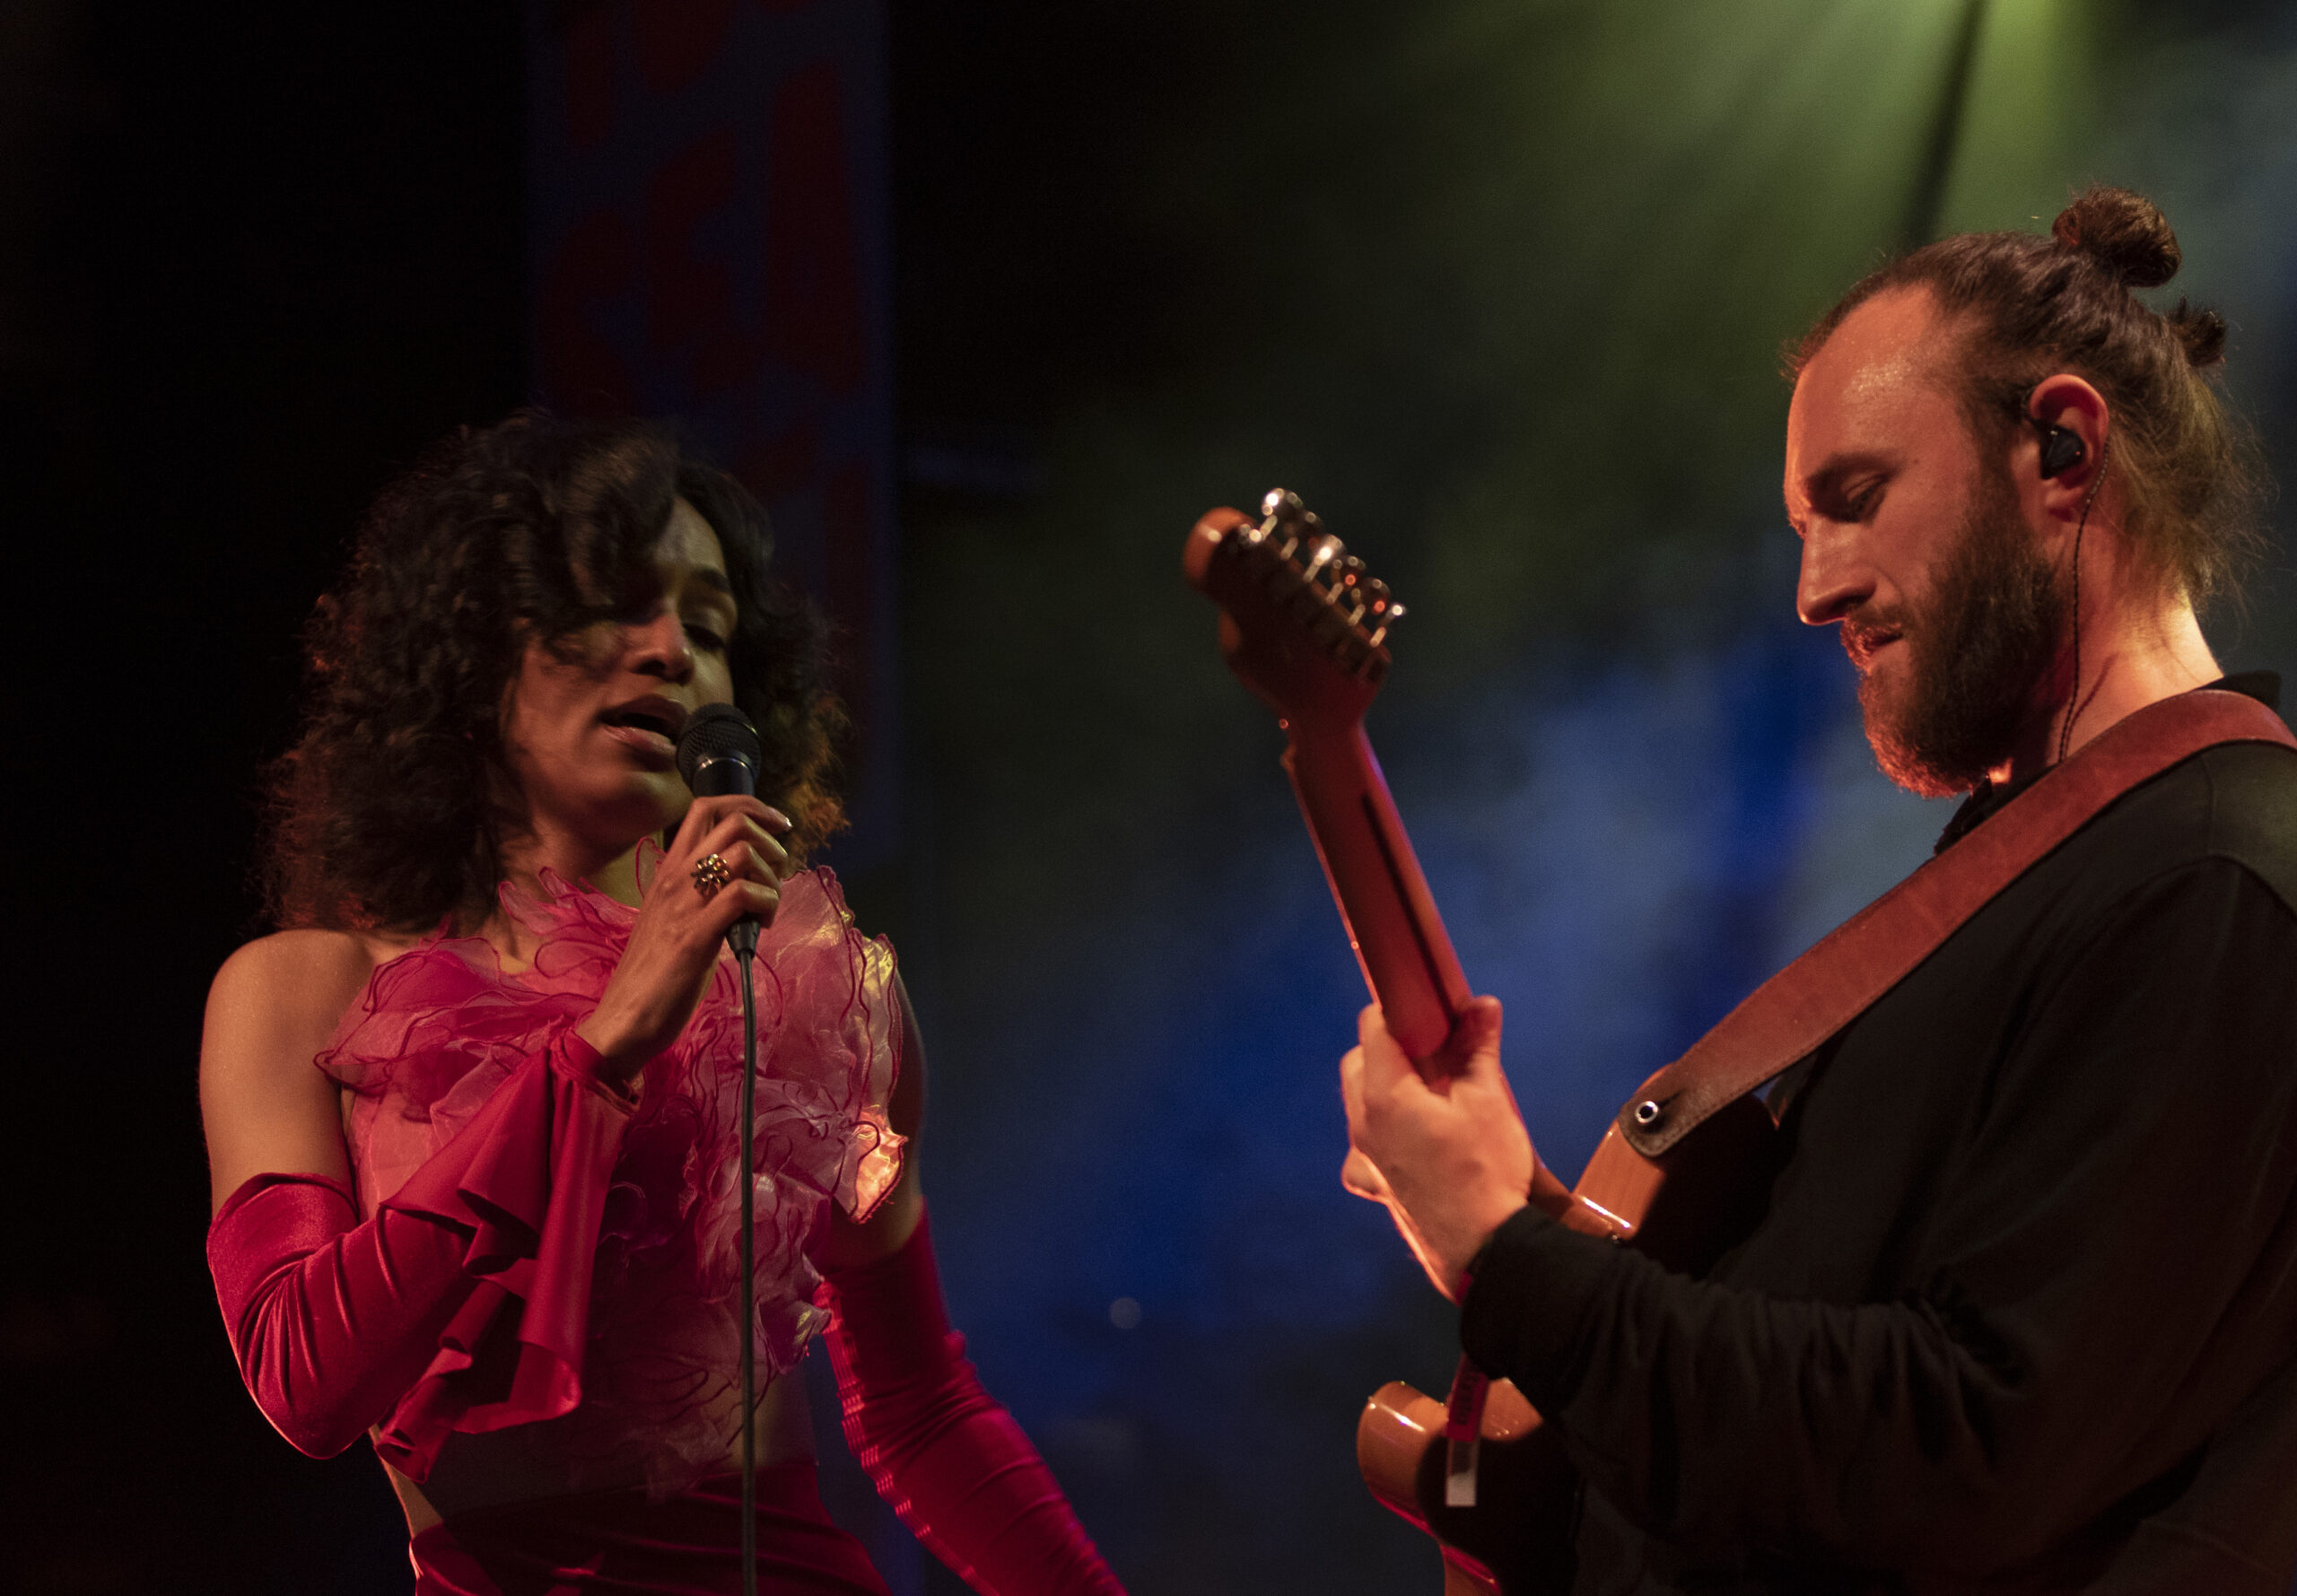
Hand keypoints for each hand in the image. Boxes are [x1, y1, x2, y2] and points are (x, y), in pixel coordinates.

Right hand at [576, 795, 790, 1079]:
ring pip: (742, 851)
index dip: (750, 806)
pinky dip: (766, 903)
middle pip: (732, 820)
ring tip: (768, 907)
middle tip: (776, 875)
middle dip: (770, 840)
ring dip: (770, 875)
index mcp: (669, 871)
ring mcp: (683, 905)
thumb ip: (702, 894)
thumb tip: (744, 881)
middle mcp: (674, 878)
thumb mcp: (675, 918)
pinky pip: (741, 895)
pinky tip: (762, 926)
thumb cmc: (654, 974)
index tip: (777, 826)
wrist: (624, 1019)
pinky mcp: (695, 936)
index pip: (705, 808)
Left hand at [1340, 996, 1537, 1300]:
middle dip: (1386, 1047)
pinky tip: (1407, 1143)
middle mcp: (1362, 1123)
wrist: (1484, 1249)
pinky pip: (1362, 1152)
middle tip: (1430, 1049)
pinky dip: (1379, 1138)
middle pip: (1357, 1063)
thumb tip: (1482, 1005)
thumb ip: (1478, 1048)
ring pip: (1357, 1104)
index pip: (1372, 1028)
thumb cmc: (1486, 1171)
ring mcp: (1363, 1158)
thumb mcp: (1488, 1101)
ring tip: (1425, 1093)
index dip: (1397, 1011)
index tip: (1424, 1010)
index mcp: (1383, 1094)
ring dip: (1381, 1088)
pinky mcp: (1374, 1188)